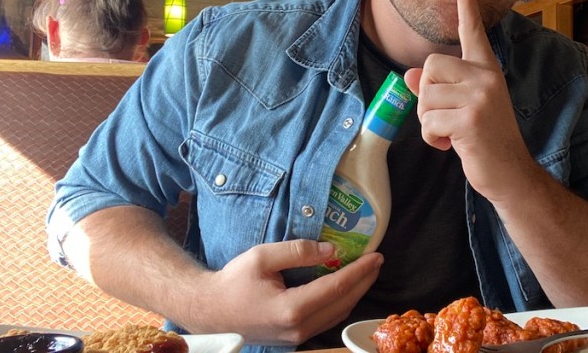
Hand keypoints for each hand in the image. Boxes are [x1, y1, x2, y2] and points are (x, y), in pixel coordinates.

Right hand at [195, 240, 382, 344]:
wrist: (210, 311)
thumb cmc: (232, 281)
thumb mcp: (262, 257)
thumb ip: (298, 251)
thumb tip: (331, 251)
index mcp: (292, 308)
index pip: (337, 287)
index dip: (360, 270)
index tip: (376, 255)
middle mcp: (299, 328)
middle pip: (343, 303)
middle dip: (364, 281)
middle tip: (377, 261)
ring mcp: (297, 337)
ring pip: (337, 314)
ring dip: (355, 293)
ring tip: (365, 272)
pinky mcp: (294, 338)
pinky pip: (326, 320)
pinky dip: (340, 302)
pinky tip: (344, 287)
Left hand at [404, 0, 532, 198]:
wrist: (511, 173)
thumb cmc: (485, 139)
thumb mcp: (461, 107)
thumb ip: (437, 88)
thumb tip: (410, 77)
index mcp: (486, 69)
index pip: (472, 29)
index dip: (466, 1)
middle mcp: (486, 76)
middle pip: (429, 67)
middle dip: (427, 97)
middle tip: (447, 117)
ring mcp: (480, 96)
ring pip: (425, 97)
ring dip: (428, 122)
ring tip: (452, 133)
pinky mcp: (471, 118)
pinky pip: (428, 121)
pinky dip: (432, 138)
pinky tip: (452, 146)